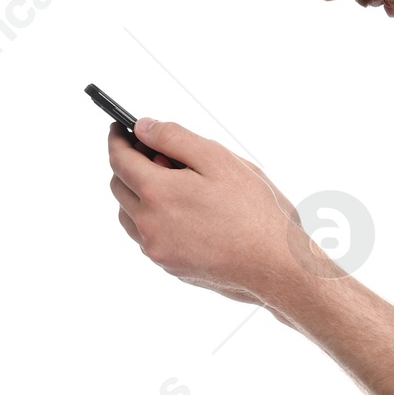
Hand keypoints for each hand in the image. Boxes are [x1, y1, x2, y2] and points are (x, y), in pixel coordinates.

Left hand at [107, 118, 324, 310]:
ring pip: (128, 215)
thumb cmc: (256, 214)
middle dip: (128, 165)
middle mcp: (149, 224)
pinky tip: (181, 213)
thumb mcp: (219, 160)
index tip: (119, 129)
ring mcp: (157, 249)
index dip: (117, 140)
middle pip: (119, 187)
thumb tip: (144, 127)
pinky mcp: (170, 266)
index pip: (119, 160)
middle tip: (155, 154)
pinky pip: (146, 237)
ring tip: (170, 185)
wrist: (277, 267)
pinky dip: (151, 219)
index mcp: (157, 192)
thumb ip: (175, 138)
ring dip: (137, 194)